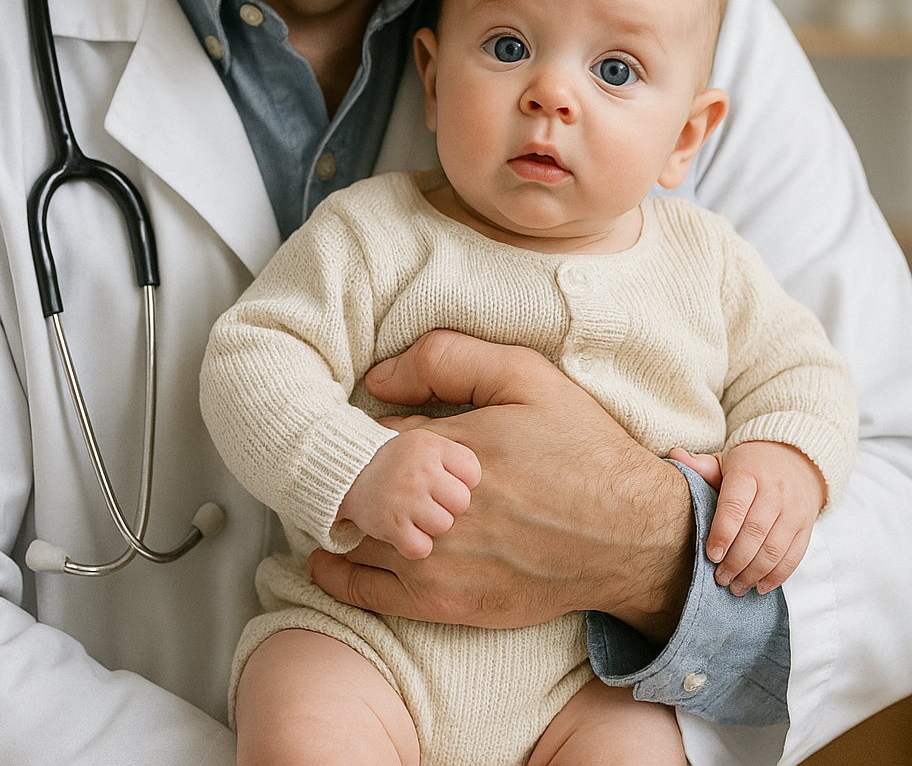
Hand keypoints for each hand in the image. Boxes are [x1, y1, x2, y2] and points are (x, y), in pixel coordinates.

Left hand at [306, 331, 693, 641]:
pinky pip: (364, 591)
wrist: (631, 536)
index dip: (357, 427)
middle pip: (351, 486)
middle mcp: (434, 511)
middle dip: (347, 471)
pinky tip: (334, 552)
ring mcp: (437, 564)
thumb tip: (378, 378)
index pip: (364, 433)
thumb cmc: (581, 450)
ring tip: (350, 498)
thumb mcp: (525, 376)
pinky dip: (339, 569)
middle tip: (350, 460)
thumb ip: (447, 360)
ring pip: (350, 535)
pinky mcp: (446, 606)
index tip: (360, 424)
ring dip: (343, 514)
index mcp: (448, 448)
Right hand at [336, 430, 480, 558]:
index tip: (449, 483)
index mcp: (432, 445)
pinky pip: (421, 547)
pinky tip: (407, 533)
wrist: (347, 472)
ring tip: (418, 516)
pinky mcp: (391, 525)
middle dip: (451, 506)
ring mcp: (405, 498)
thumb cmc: (398, 458)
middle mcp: (419, 469)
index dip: (463, 482)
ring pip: (444, 525)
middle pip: (462, 501)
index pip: (473, 472)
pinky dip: (415, 546)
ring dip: (433, 527)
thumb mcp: (428, 438)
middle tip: (433, 502)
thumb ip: (458, 445)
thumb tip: (488, 462)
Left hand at [668, 441, 824, 594]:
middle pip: (756, 532)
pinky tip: (759, 587)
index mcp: (749, 473)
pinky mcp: (806, 526)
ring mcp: (794, 510)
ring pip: (775, 548)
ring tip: (736, 586)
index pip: (735, 506)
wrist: (794, 459)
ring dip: (754, 573)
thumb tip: (674, 455)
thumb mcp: (725, 461)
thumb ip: (700, 465)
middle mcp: (775, 491)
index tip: (712, 555)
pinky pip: (794, 556)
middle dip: (736, 561)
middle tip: (720, 578)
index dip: (723, 533)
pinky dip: (777, 576)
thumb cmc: (750, 466)